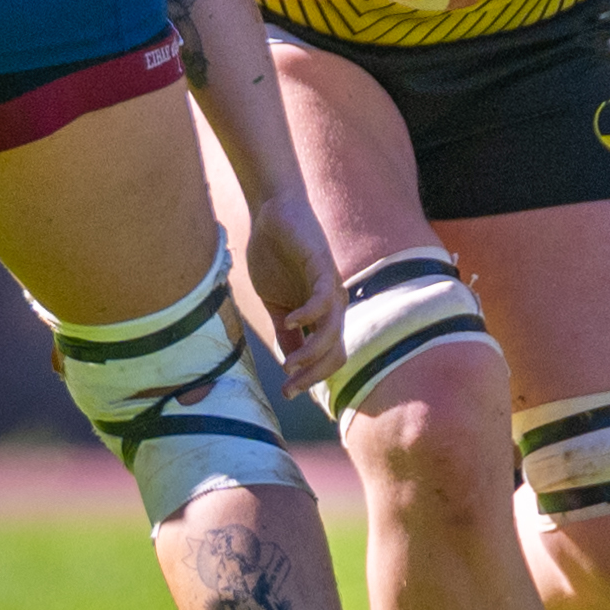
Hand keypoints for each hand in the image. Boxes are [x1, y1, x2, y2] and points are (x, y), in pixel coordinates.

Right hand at [243, 193, 345, 392]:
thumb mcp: (277, 304)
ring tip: (289, 366)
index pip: (327, 357)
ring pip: (332, 331)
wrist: (273, 215)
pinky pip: (322, 299)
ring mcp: (330, 287)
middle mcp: (333, 305)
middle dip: (314, 376)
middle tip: (288, 389)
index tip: (286, 394)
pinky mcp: (322, 267)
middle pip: (336, 352)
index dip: (310, 380)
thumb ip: (285, 333)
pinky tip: (289, 321)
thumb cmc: (275, 258)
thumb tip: (289, 365)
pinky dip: (307, 315)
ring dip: (312, 354)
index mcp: (323, 316)